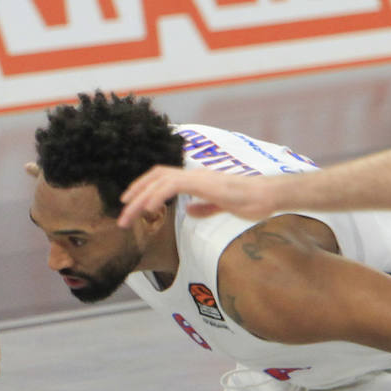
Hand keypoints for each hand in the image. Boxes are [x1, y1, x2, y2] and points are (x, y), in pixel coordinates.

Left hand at [118, 165, 277, 227]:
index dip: (143, 187)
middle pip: (155, 177)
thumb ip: (204, 206)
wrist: (269, 196)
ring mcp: (198, 177)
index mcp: (196, 179)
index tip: (130, 203)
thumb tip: (189, 210)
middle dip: (135, 194)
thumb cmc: (251, 201)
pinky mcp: (203, 183)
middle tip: (121, 212)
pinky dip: (156, 196)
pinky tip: (147, 210)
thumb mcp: (221, 206)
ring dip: (139, 199)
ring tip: (127, 215)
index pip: (162, 177)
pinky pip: (173, 186)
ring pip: (159, 181)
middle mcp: (193, 174)